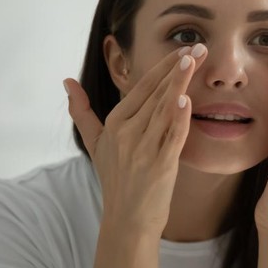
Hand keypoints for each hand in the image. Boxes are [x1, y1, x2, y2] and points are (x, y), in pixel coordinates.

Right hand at [64, 44, 206, 235]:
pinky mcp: (159, 166)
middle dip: (178, 68)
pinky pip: (171, 137)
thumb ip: (81, 111)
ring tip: (195, 61)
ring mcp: (143, 149)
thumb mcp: (94, 143)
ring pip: (164, 109)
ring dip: (180, 83)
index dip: (164, 67)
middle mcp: (127, 132)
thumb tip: (67, 82)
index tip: (183, 49)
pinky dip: (178, 119)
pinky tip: (185, 100)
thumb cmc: (115, 179)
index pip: (142, 87)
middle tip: (200, 47)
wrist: (127, 220)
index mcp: (115, 122)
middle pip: (156, 93)